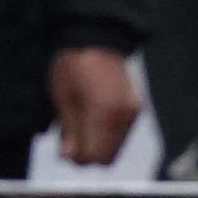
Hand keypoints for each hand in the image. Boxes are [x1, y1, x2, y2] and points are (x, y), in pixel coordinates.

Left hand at [48, 46, 140, 166]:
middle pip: (107, 158)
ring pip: (115, 149)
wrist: (97, 40)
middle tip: (69, 142)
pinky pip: (120, 136)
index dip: (76, 158)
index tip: (64, 150)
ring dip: (96, 146)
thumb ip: (69, 131)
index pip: (94, 156)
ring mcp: (132, 114)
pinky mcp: (135, 111)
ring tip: (79, 126)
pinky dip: (105, 136)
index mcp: (104, 112)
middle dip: (87, 155)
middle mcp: (124, 116)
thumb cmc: (74, 66)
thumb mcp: (63, 98)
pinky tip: (92, 120)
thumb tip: (70, 158)